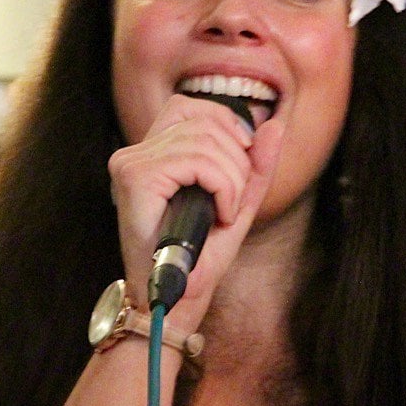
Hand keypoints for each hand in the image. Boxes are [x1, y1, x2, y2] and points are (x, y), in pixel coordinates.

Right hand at [108, 95, 284, 327]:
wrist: (173, 299)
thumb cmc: (199, 258)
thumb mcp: (237, 203)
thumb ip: (256, 165)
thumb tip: (274, 126)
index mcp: (150, 153)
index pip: (190, 106)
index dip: (224, 124)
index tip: (239, 161)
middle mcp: (134, 152)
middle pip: (205, 122)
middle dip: (236, 161)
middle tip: (232, 201)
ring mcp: (132, 164)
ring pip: (205, 142)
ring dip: (232, 180)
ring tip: (225, 212)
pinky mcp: (137, 178)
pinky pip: (197, 162)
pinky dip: (223, 187)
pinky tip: (219, 214)